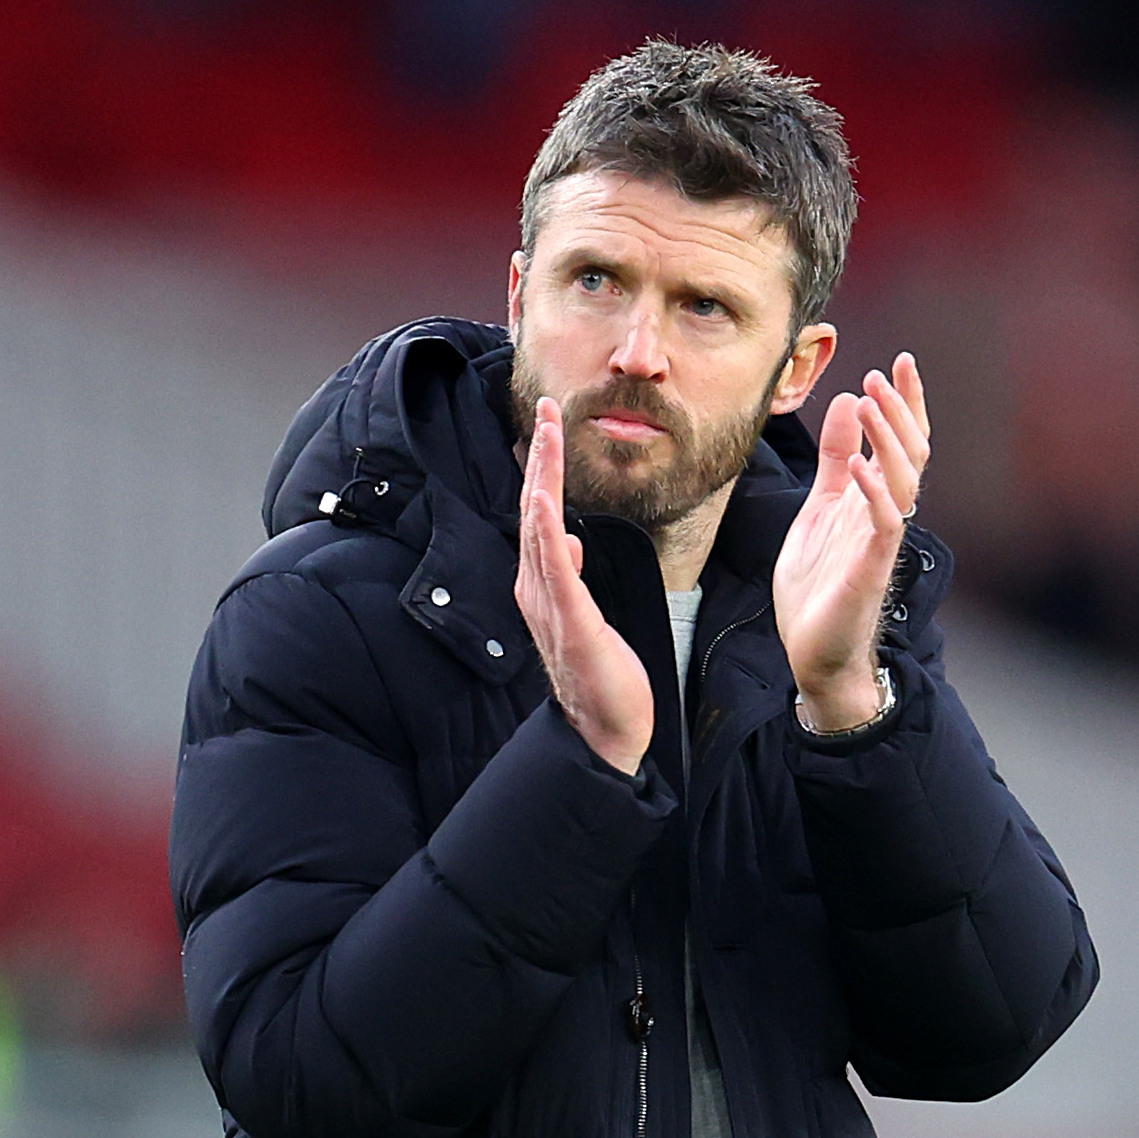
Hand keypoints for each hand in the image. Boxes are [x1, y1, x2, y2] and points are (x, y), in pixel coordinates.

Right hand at [514, 398, 652, 774]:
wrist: (605, 730)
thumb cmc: (601, 676)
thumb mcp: (587, 613)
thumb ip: (570, 575)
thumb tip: (568, 538)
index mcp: (543, 585)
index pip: (540, 513)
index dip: (543, 467)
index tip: (549, 424)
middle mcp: (537, 589)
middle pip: (534, 509)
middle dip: (540, 456)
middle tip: (544, 407)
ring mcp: (549, 605)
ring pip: (539, 527)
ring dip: (542, 478)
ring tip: (546, 433)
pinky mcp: (571, 623)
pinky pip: (554, 569)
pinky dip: (548, 532)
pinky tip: (547, 503)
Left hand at [774, 354, 928, 729]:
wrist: (813, 651)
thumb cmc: (818, 586)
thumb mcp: (820, 508)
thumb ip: (836, 458)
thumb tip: (850, 402)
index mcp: (874, 499)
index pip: (902, 441)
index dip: (906, 402)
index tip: (901, 362)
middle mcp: (885, 515)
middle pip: (911, 453)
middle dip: (902, 411)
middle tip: (885, 373)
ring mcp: (880, 541)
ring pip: (904, 480)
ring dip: (891, 439)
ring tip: (875, 401)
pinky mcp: (870, 569)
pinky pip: (883, 524)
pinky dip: (874, 492)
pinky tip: (861, 465)